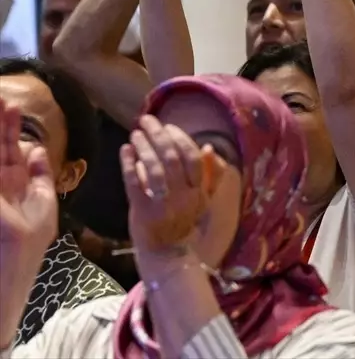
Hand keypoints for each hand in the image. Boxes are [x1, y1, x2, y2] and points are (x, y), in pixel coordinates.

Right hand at [0, 98, 58, 262]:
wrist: (10, 275)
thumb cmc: (27, 245)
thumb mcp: (42, 205)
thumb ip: (40, 176)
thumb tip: (38, 148)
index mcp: (15, 183)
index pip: (11, 149)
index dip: (11, 128)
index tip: (12, 105)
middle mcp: (0, 183)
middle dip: (0, 124)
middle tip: (1, 98)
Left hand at [121, 115, 225, 256]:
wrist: (167, 253)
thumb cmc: (184, 220)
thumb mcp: (203, 199)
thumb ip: (211, 175)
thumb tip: (208, 148)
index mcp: (199, 192)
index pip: (192, 159)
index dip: (180, 139)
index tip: (168, 126)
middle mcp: (184, 197)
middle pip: (172, 159)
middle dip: (159, 136)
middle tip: (147, 120)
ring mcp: (162, 205)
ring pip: (154, 169)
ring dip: (143, 147)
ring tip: (135, 133)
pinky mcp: (142, 211)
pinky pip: (135, 184)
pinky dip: (129, 164)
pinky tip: (125, 150)